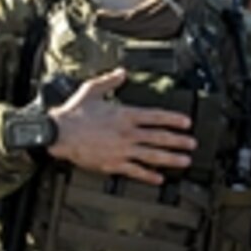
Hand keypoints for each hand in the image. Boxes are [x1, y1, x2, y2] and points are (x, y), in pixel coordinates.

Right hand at [47, 68, 195, 184]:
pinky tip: (159, 178)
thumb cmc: (74, 112)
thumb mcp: (92, 89)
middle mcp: (127, 133)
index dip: (174, 119)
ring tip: (184, 161)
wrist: (58, 133)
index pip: (156, 117)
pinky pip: (135, 171)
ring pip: (152, 155)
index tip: (187, 123)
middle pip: (159, 137)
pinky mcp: (113, 164)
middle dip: (178, 141)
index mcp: (124, 115)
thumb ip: (110, 81)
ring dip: (171, 159)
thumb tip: (122, 72)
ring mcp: (122, 150)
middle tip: (192, 144)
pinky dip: (148, 175)